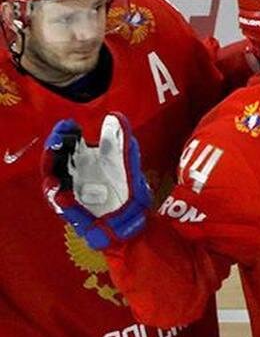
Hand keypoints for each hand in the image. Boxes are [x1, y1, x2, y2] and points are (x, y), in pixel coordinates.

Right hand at [41, 113, 151, 249]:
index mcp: (87, 160)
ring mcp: (71, 190)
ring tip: (54, 153)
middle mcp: (75, 173)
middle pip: (57, 156)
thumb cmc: (127, 191)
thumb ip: (121, 141)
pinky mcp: (71, 209)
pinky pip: (59, 201)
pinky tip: (58, 188)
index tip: (69, 124)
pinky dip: (57, 195)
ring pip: (53, 175)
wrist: (132, 220)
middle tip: (61, 136)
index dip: (67, 132)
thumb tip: (116, 116)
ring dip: (51, 165)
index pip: (70, 142)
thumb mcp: (126, 163)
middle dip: (56, 144)